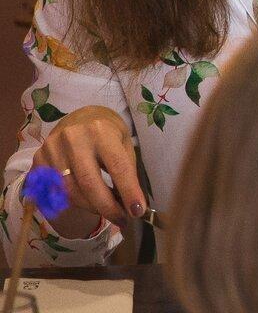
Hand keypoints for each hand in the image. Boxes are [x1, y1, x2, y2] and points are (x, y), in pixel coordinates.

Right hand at [32, 106, 143, 235]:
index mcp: (101, 131)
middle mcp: (73, 138)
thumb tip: (131, 205)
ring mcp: (51, 149)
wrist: (80, 118)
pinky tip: (88, 203)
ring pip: (70, 191)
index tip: (138, 211)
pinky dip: (74, 202)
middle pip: (89, 183)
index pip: (117, 167)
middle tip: (122, 220)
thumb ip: (126, 171)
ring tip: (107, 211)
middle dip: (107, 208)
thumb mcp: (124, 144)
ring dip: (91, 208)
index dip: (128, 192)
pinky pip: (55, 191)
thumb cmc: (108, 133)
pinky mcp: (38, 159)